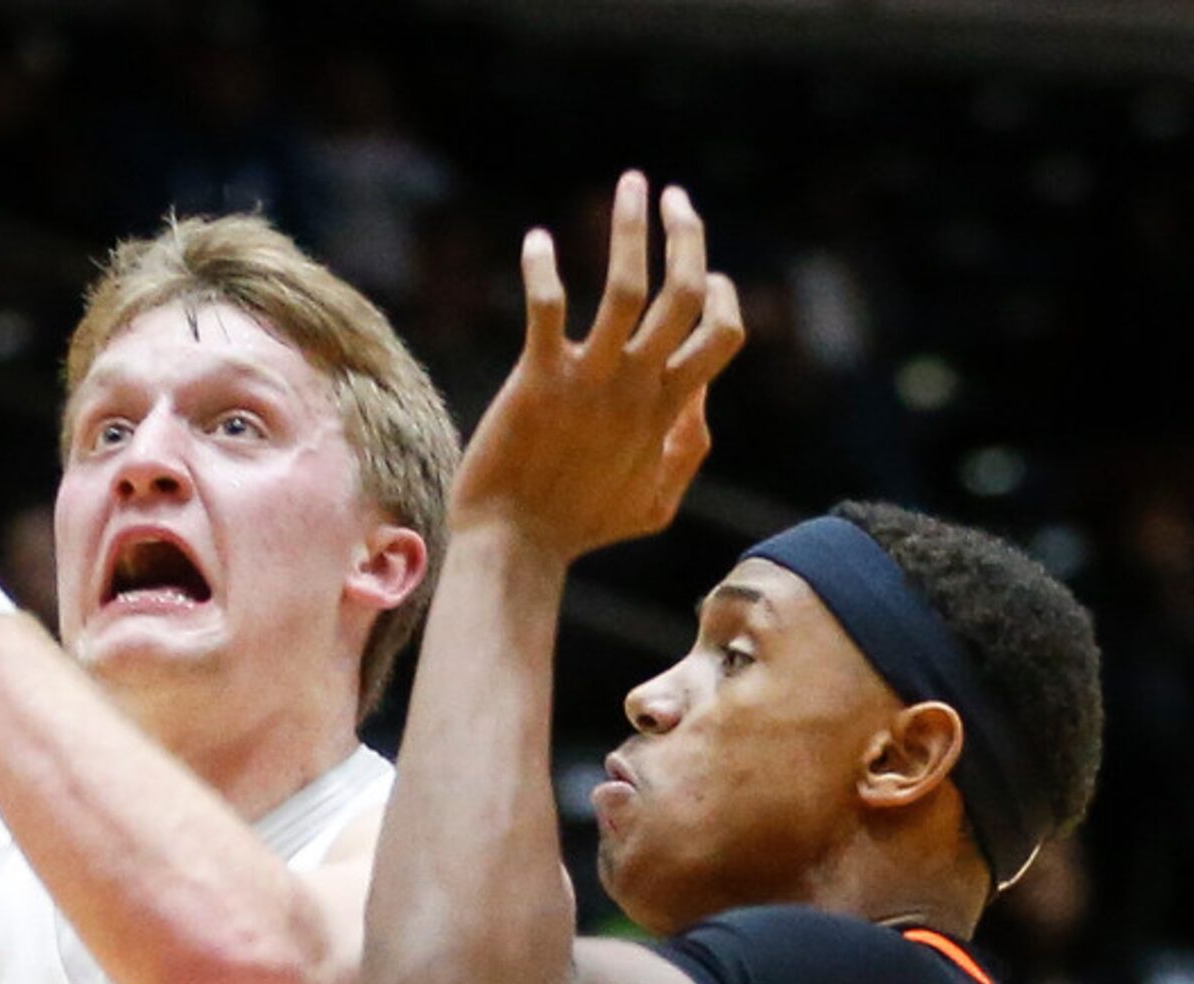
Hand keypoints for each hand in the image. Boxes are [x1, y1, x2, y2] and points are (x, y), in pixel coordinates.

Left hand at [451, 174, 745, 561]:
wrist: (512, 548)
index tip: (709, 273)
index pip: (721, 336)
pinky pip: (549, 308)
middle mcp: (637, 387)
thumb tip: (701, 406)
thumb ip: (686, 455)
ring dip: (634, 227)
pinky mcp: (539, 381)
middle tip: (674, 196)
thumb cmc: (577, 528)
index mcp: (667, 410)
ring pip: (631, 287)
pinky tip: (536, 241)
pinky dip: (544, 269)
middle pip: (686, 294)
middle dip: (689, 236)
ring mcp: (591, 382)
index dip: (723, 299)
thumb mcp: (655, 505)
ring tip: (633, 183)